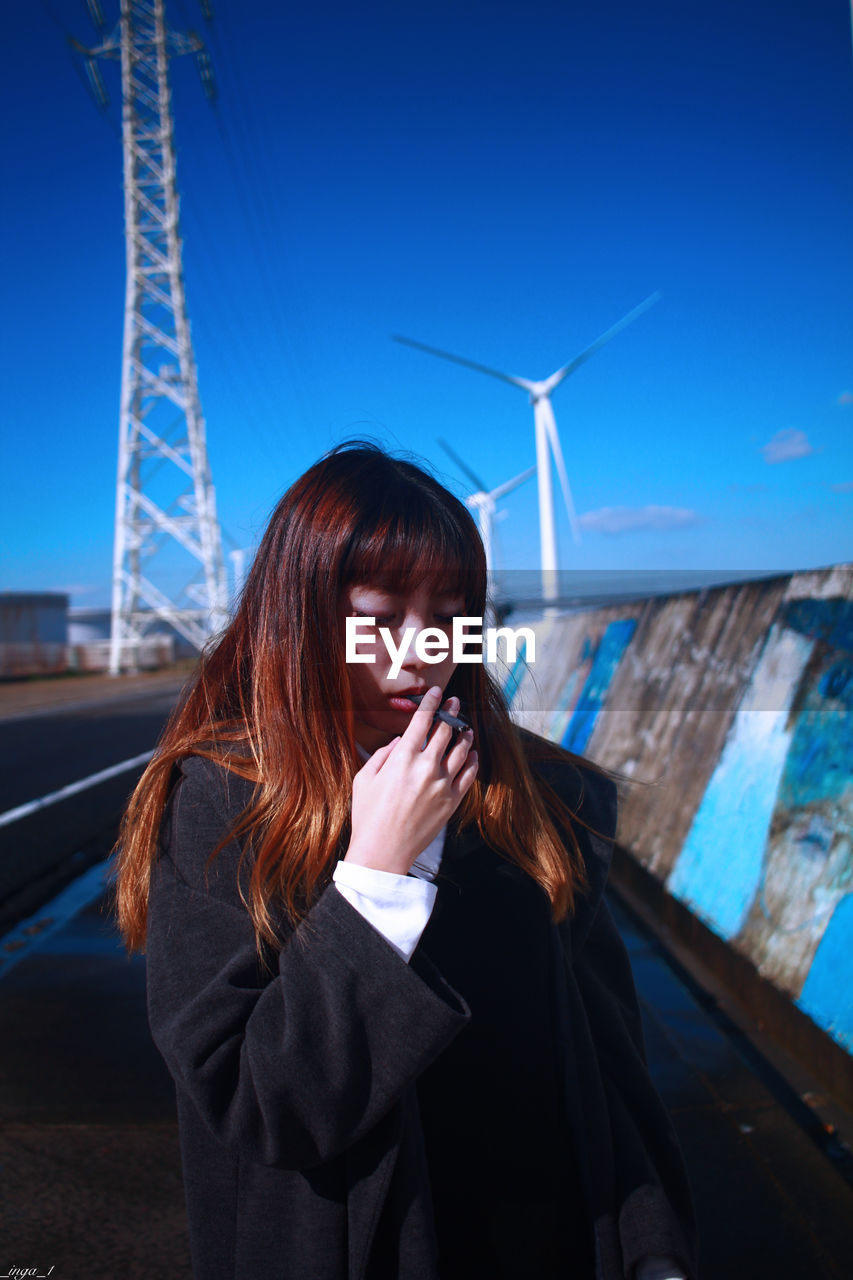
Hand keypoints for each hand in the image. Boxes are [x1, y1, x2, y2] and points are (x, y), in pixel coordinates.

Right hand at [345, 686, 477, 875]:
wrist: (383, 852)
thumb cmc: (368, 815)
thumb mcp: (364, 779)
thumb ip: (383, 754)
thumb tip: (401, 740)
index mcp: (403, 758)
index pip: (422, 721)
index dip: (431, 703)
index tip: (437, 692)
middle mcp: (426, 767)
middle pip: (446, 731)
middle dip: (451, 713)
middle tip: (455, 703)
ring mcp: (442, 785)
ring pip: (461, 750)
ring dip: (465, 734)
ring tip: (466, 727)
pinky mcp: (452, 802)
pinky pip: (469, 775)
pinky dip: (472, 760)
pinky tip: (472, 753)